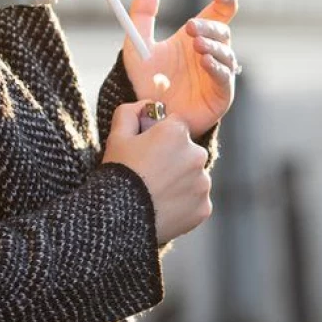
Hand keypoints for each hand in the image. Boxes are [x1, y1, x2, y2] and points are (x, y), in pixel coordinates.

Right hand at [102, 100, 212, 243]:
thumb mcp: (117, 135)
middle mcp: (197, 154)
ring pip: (194, 177)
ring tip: (155, 193)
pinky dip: (184, 204)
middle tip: (150, 174)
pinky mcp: (204, 207)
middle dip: (174, 159)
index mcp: (177, 132)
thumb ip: (131, 112)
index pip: (176, 126)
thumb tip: (147, 104)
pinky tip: (164, 207)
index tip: (147, 151)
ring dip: (180, 182)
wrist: (119, 217)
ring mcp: (203, 183)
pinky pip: (196, 201)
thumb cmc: (118, 173)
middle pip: (188, 152)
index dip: (160, 137)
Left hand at [123, 0, 239, 138]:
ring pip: (226, 54)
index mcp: (197, 36)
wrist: (146, 114)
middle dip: (209, 27)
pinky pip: (224, 79)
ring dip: (213, 47)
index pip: (219, 13)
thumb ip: (142, 15)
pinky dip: (217, 68)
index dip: (225, 1)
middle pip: (222, 32)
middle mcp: (211, 52)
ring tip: (197, 46)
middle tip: (190, 28)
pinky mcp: (220, 95)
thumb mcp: (137, 45)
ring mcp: (217, 74)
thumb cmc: (146, 80)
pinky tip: (205, 62)